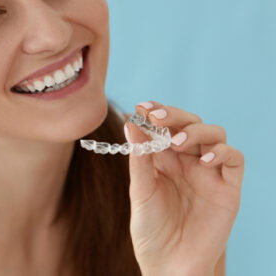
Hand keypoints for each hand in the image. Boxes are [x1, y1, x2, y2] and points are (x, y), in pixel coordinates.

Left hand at [124, 101, 243, 275]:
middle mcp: (187, 161)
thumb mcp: (140, 192)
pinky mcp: (228, 188)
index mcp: (163, 159)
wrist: (170, 266)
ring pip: (213, 134)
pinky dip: (221, 152)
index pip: (163, 126)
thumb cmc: (151, 230)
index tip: (141, 107)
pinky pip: (234, 159)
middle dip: (173, 115)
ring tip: (176, 141)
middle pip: (188, 123)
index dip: (155, 113)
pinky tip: (202, 160)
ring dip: (196, 130)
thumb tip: (131, 124)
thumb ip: (140, 160)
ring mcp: (208, 172)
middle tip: (157, 116)